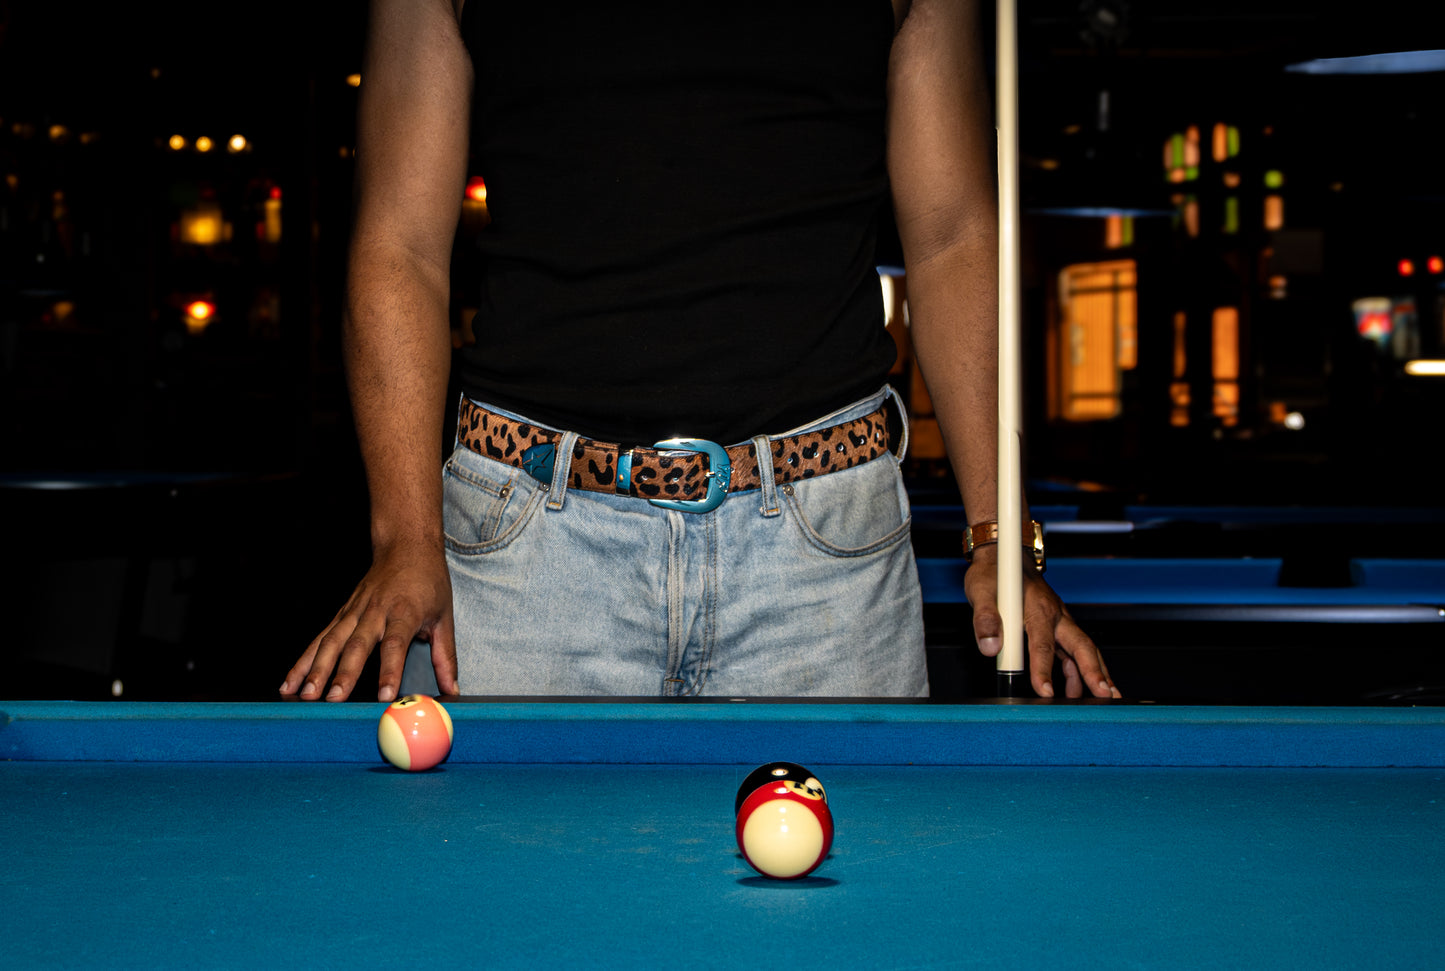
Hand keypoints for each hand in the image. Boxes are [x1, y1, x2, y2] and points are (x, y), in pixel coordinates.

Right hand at [280, 540, 457, 701]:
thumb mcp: (445, 615)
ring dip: (316, 669)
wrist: (406, 546)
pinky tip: (290, 681)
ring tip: (305, 694)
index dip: (389, 671)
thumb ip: (445, 655)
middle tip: (334, 700)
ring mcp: (355, 610)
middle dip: (343, 674)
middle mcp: (376, 611)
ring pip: (332, 641)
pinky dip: (303, 660)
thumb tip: (452, 688)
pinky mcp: (342, 612)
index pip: (394, 645)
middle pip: (357, 645)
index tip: (384, 696)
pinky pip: (320, 638)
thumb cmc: (428, 581)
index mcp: (405, 612)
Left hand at [963, 544, 1118, 698]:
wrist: (1003, 557)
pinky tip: (1078, 688)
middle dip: (1094, 671)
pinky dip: (1079, 669)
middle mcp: (1054, 614)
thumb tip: (990, 648)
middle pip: (1081, 645)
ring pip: (1083, 649)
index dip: (1043, 669)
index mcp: (1037, 608)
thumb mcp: (980, 592)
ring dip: (1095, 673)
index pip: (1042, 644)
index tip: (1045, 691)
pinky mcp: (1056, 625)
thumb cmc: (994, 573)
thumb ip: (985, 620)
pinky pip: (1073, 649)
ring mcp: (1059, 620)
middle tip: (1105, 695)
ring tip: (1104, 697)